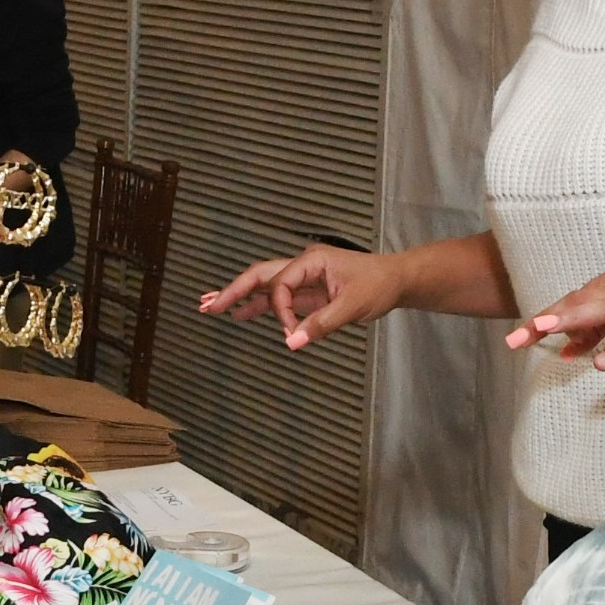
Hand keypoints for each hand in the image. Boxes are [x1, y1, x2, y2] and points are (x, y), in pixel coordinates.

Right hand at [199, 244, 405, 350]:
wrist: (397, 280)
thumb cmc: (379, 286)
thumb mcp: (353, 306)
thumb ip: (321, 324)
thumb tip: (291, 343)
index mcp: (311, 261)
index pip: (281, 285)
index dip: (280, 310)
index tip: (291, 332)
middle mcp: (302, 266)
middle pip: (260, 275)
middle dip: (233, 290)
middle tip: (207, 304)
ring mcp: (303, 278)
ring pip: (264, 285)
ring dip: (238, 296)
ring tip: (208, 306)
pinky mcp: (306, 292)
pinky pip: (277, 297)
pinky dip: (257, 306)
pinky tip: (238, 314)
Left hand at [506, 266, 604, 371]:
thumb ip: (599, 326)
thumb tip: (568, 346)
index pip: (575, 298)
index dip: (547, 316)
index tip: (519, 333)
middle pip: (579, 304)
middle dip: (545, 321)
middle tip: (516, 338)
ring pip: (601, 314)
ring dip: (571, 321)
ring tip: (544, 329)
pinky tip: (597, 364)